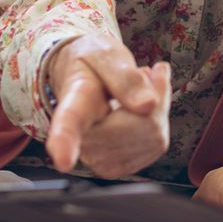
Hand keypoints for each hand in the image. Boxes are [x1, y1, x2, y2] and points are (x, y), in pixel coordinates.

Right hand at [45, 34, 171, 177]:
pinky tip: (142, 108)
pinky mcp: (117, 166)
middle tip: (142, 72)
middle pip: (140, 122)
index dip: (65, 142)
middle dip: (154, 94)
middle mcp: (80, 138)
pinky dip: (159, 122)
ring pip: (154, 136)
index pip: (68, 124)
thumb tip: (148, 105)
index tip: (63, 161)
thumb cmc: (90, 65)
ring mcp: (97, 158)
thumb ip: (125, 76)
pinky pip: (157, 145)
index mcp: (73, 104)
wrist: (81, 78)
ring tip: (138, 90)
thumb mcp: (104, 55)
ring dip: (158, 108)